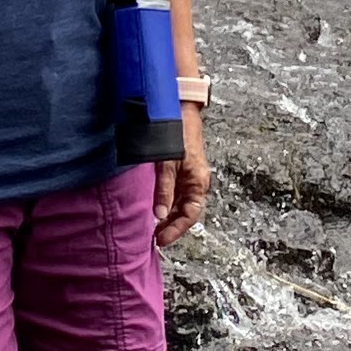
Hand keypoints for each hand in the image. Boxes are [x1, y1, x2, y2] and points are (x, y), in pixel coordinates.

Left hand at [154, 104, 209, 252]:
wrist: (181, 110)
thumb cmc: (177, 135)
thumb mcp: (168, 165)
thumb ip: (164, 191)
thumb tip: (159, 216)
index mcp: (198, 182)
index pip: (190, 215)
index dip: (176, 229)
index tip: (161, 240)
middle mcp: (195, 182)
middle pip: (185, 212)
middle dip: (171, 226)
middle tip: (153, 239)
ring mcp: (188, 176)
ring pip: (179, 203)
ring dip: (167, 216)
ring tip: (151, 227)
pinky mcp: (180, 170)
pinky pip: (174, 193)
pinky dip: (165, 202)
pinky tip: (154, 207)